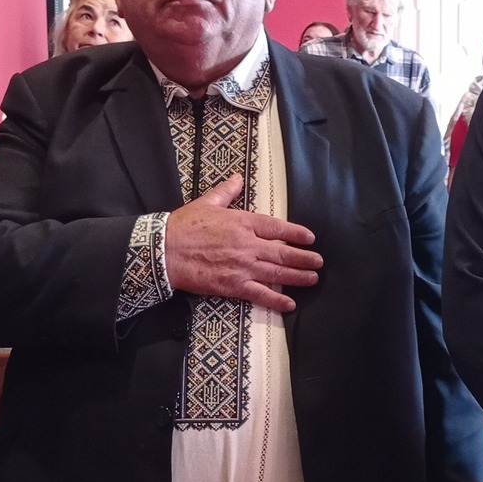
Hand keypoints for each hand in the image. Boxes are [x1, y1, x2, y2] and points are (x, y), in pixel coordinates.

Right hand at [163, 174, 322, 311]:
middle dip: (303, 258)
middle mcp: (247, 245)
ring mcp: (242, 266)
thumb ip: (227, 191)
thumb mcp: (207, 202)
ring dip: (298, 277)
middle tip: (318, 262)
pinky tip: (290, 303)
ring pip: (277, 273)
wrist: (164, 250)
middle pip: (283, 252)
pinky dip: (276, 300)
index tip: (310, 238)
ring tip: (312, 279)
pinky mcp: (233, 285)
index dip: (296, 233)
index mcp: (242, 222)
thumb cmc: (184, 225)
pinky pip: (260, 294)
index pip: (277, 227)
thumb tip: (238, 178)